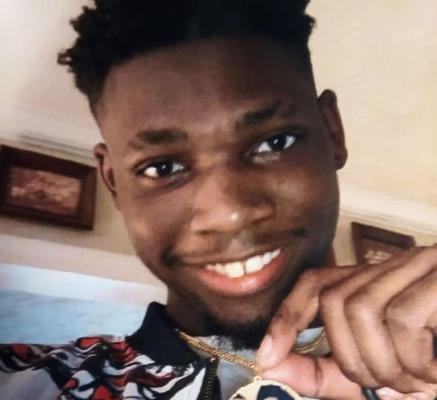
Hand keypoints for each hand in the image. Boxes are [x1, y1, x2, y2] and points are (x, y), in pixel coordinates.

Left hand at [256, 246, 436, 399]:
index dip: (286, 317)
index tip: (266, 356)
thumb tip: (271, 364)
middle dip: (351, 359)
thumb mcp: (381, 377)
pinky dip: (414, 360)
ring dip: (384, 364)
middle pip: (333, 299)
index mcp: (376, 284)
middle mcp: (394, 266)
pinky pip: (401, 318)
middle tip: (393, 384)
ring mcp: (422, 265)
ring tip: (419, 379)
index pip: (315, 283)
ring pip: (360, 308)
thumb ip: (327, 373)